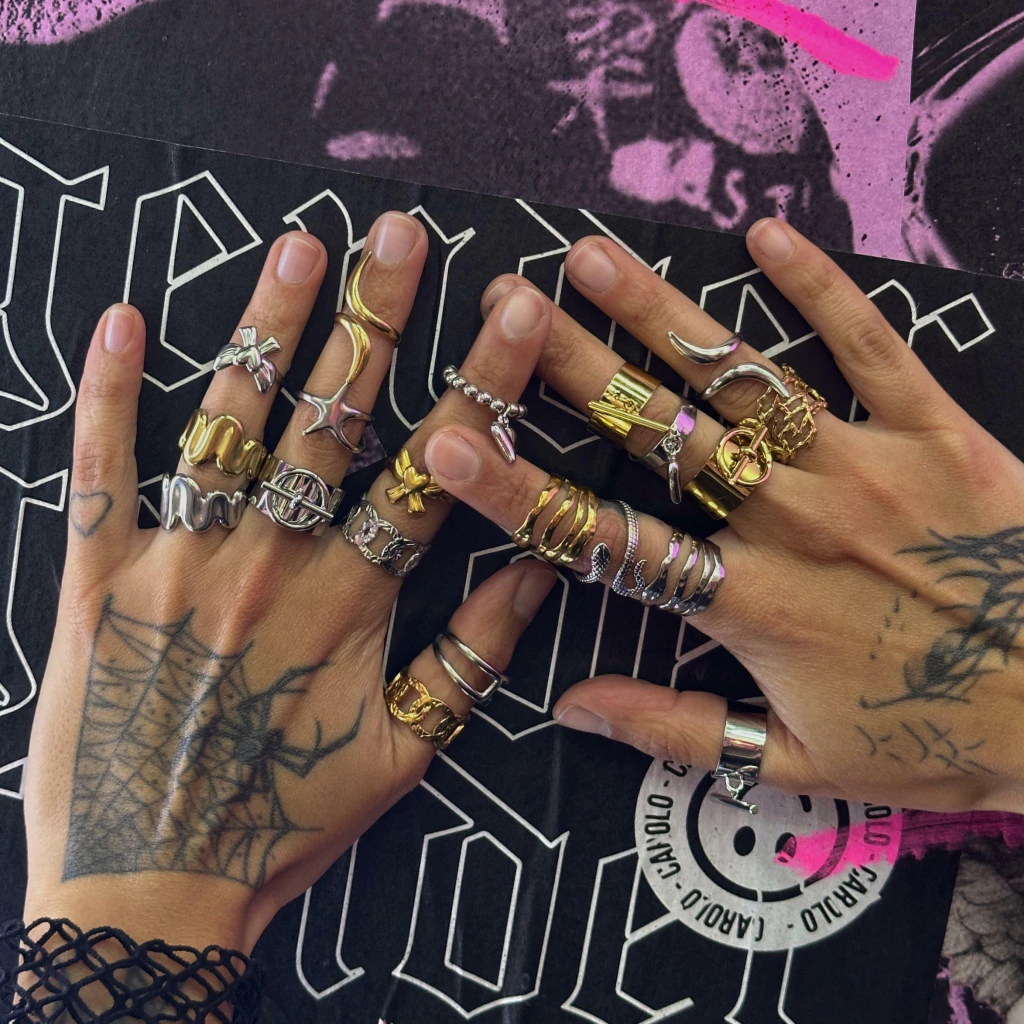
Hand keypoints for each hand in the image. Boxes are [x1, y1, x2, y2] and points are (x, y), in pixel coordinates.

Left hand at [23, 213, 556, 952]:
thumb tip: (536, 565)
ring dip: (265, 331)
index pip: (436, 472)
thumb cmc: (288, 822)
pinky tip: (120, 317)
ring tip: (300, 250)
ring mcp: (180, 565)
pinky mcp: (98, 580)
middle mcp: (269, 567)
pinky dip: (106, 392)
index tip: (514, 310)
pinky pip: (100, 471)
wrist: (151, 886)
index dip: (483, 384)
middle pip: (333, 422)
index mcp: (350, 604)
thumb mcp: (408, 751)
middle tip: (401, 235)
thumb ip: (476, 654)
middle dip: (375, 322)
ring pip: (229, 425)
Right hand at [422, 217, 1023, 814]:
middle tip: (507, 307)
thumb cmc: (935, 735)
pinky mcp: (935, 431)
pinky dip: (820, 286)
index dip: (518, 493)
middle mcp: (791, 521)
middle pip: (660, 435)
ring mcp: (862, 466)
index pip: (606, 541)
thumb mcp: (800, 767)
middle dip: (575, 367)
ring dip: (662, 314)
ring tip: (593, 257)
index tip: (449, 444)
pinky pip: (869, 344)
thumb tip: (567, 708)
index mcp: (750, 604)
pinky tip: (765, 233)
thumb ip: (677, 732)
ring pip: (741, 380)